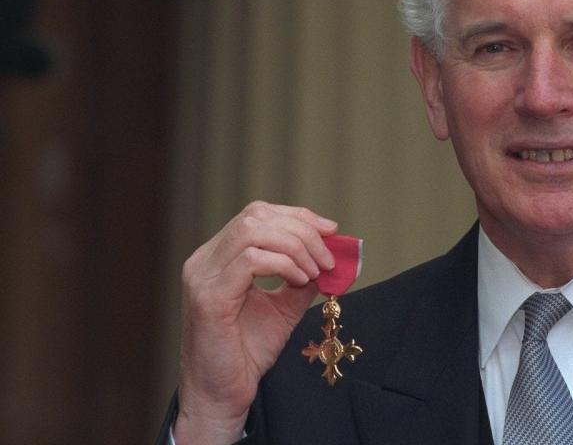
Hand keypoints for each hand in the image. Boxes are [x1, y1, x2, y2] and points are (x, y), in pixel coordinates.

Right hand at [173, 201, 336, 443]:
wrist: (223, 395)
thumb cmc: (247, 353)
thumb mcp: (283, 307)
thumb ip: (303, 278)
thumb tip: (333, 256)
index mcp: (217, 258)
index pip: (257, 214)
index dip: (297, 216)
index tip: (331, 230)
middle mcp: (204, 261)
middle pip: (256, 216)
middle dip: (301, 229)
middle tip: (328, 257)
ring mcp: (202, 276)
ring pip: (253, 231)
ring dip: (295, 246)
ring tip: (315, 271)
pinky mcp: (208, 297)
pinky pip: (250, 260)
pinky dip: (283, 264)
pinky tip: (300, 280)